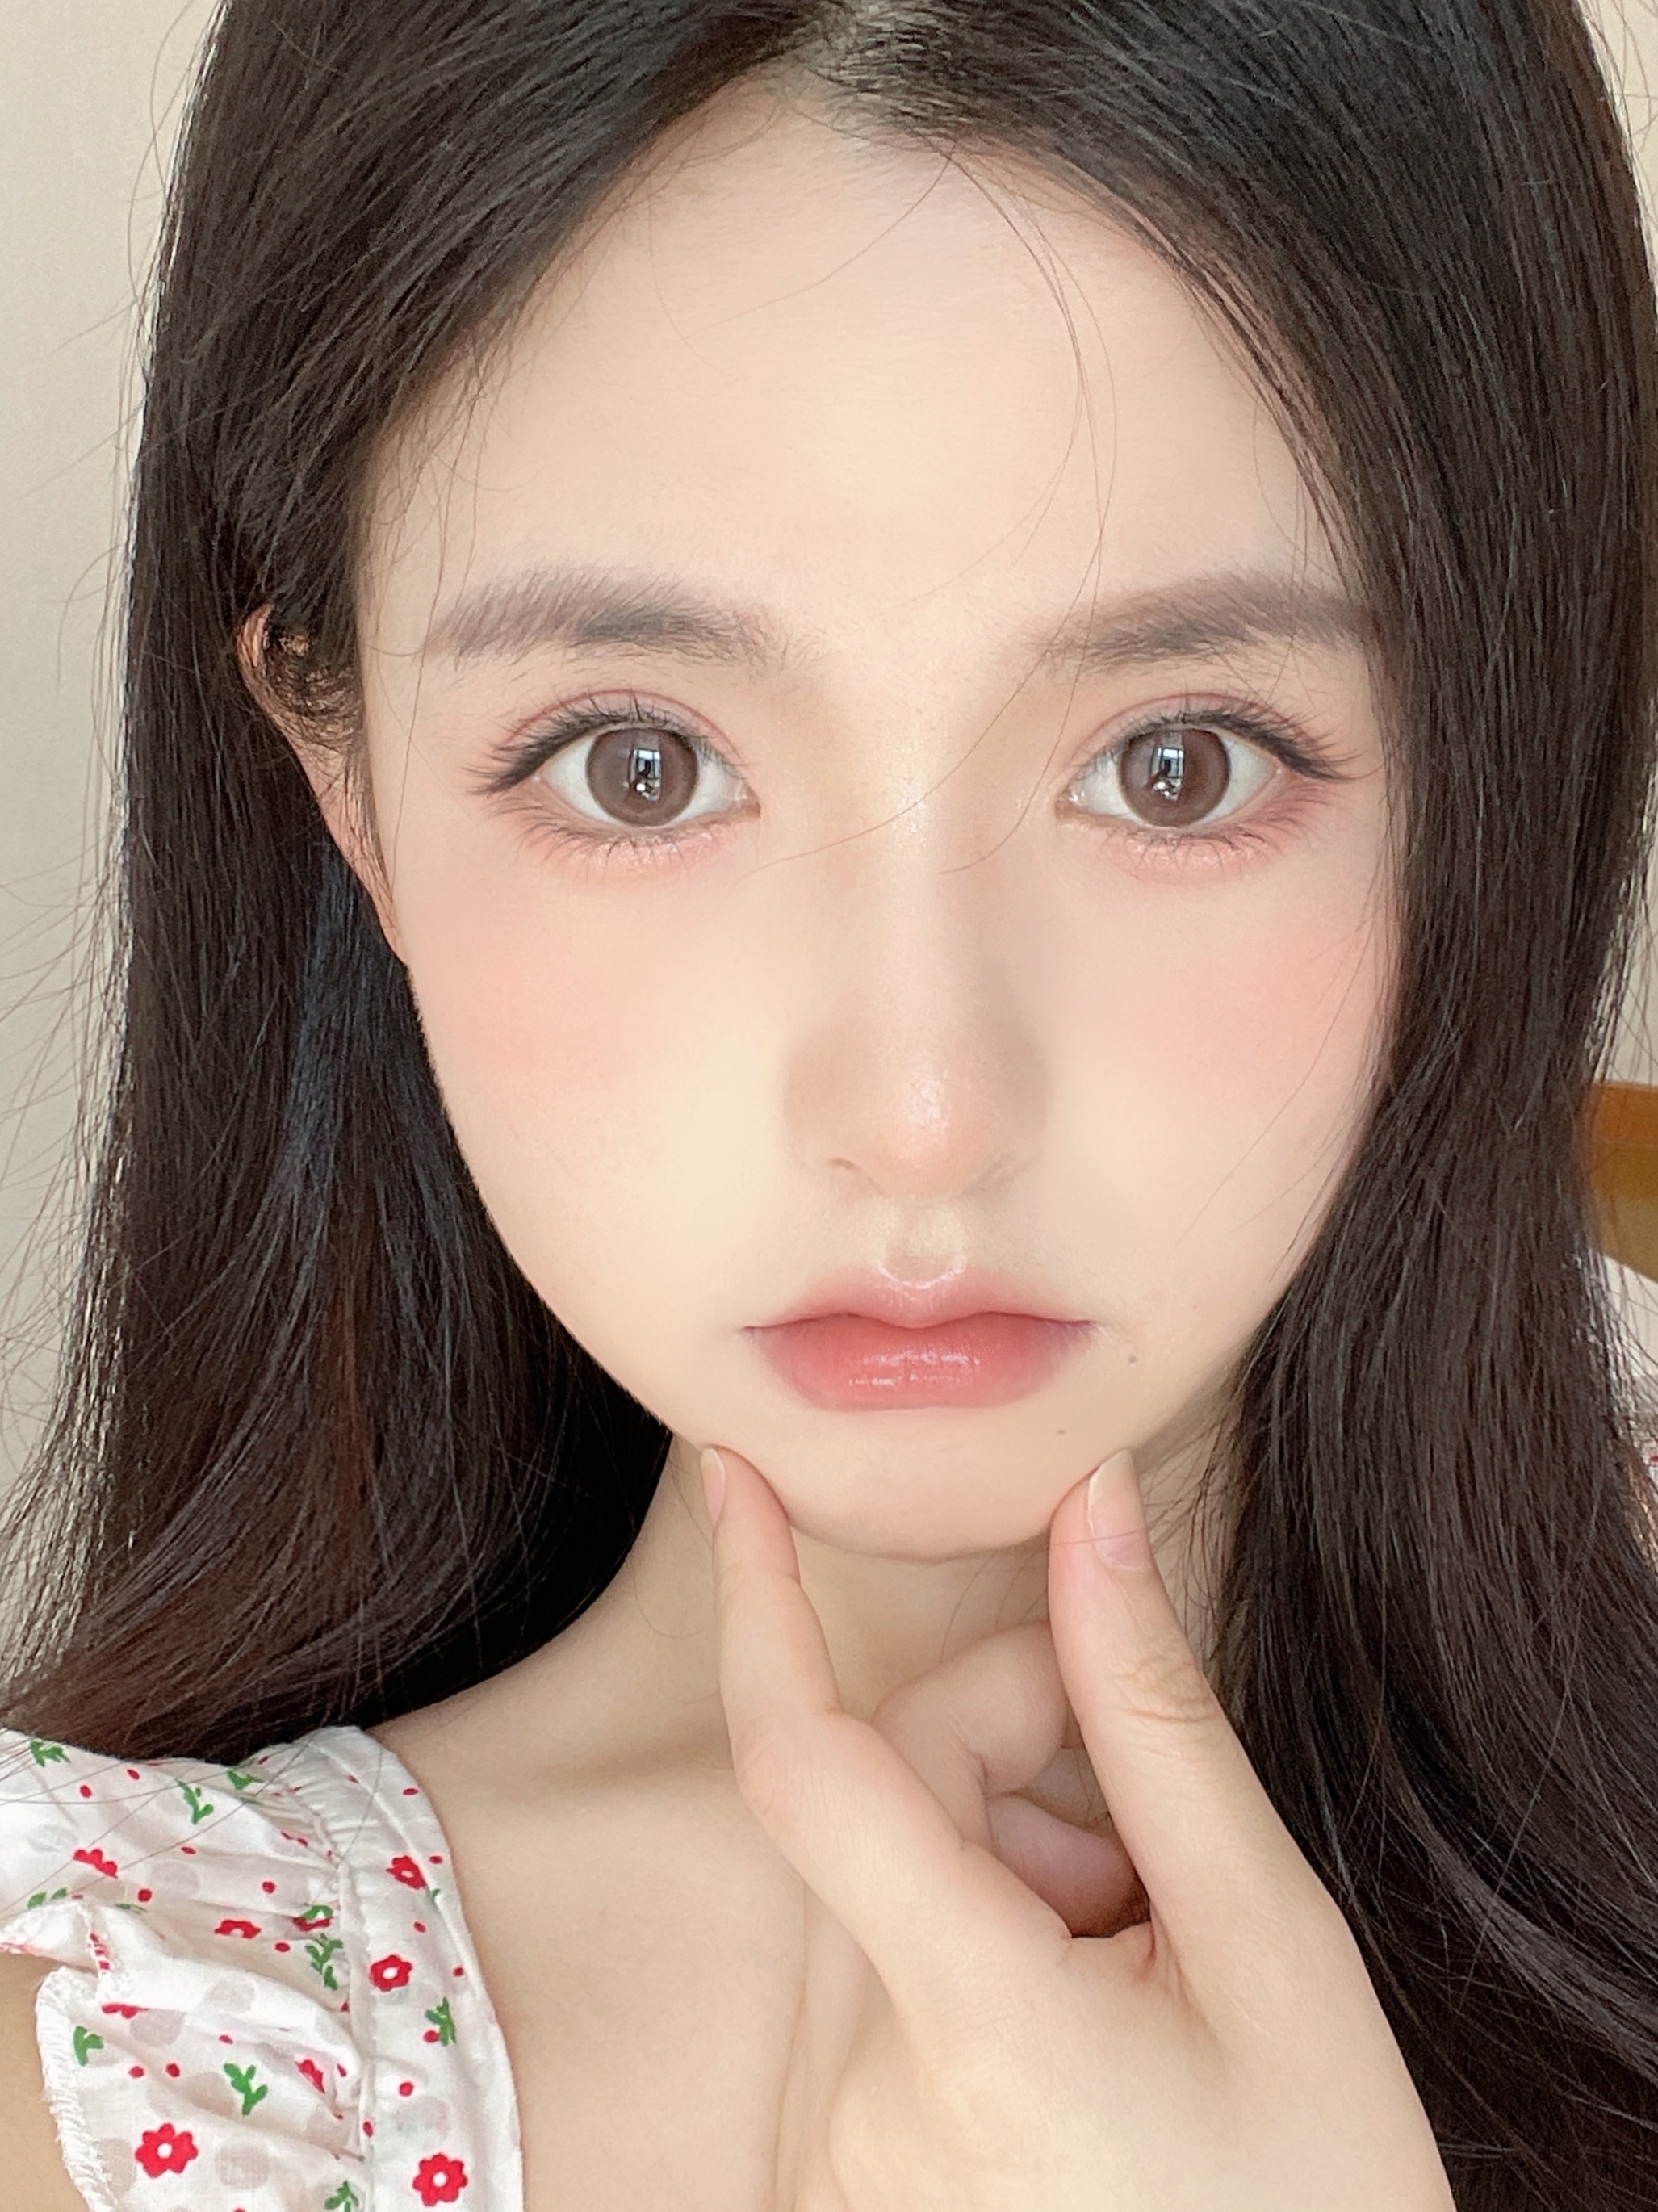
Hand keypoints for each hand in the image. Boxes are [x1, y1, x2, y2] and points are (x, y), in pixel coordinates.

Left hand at [701, 1442, 1455, 2211]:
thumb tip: (1098, 1509)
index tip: (736, 1478)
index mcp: (972, 2031)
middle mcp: (855, 2098)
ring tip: (1131, 1947)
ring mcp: (829, 2150)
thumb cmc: (1318, 2195)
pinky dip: (963, 1937)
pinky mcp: (826, 2174)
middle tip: (1139, 1828)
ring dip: (999, 1852)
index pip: (812, 1763)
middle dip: (1006, 1750)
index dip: (763, 1601)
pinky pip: (866, 1974)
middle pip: (883, 1799)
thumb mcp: (1271, 1943)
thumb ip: (1158, 1715)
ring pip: (878, 1878)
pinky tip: (1076, 2007)